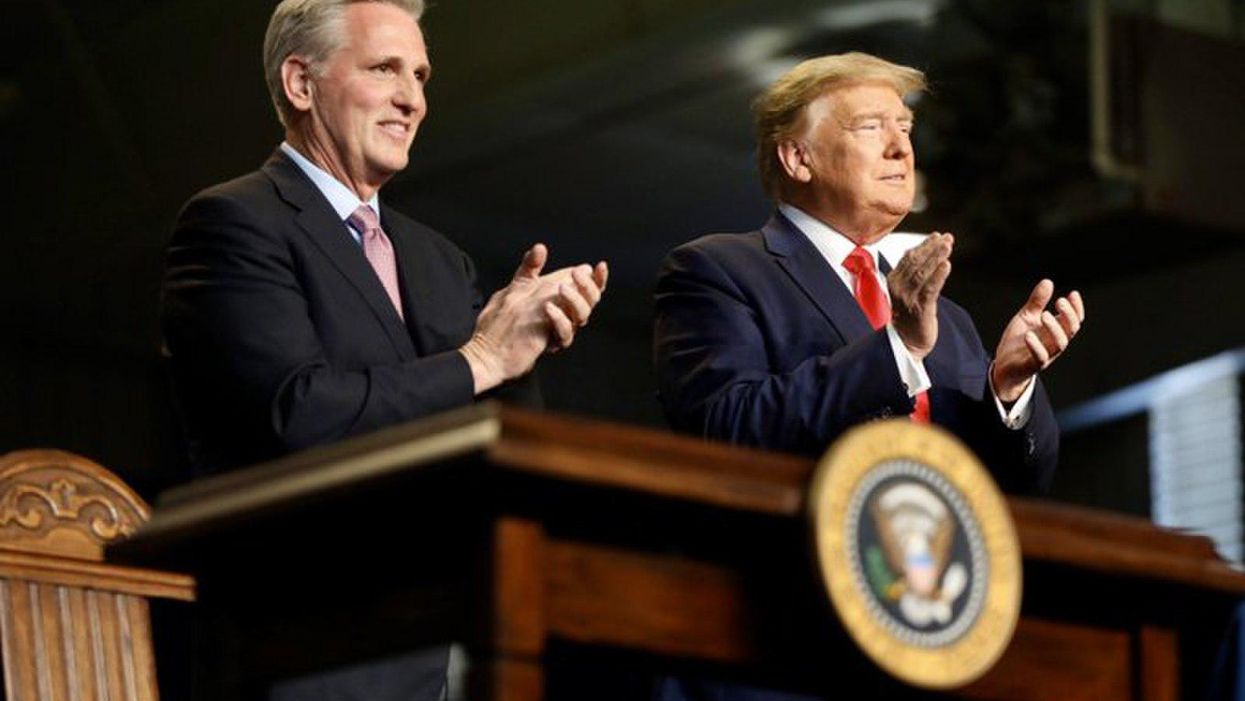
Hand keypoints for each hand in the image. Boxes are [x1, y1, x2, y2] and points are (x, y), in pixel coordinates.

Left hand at [459, 244, 607, 392]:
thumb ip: (530, 268)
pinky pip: (564, 333)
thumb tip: (540, 247)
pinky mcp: (551, 343)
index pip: (586, 289)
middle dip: (588, 285)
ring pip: (582, 316)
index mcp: (562, 301)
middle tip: (577, 274)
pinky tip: (548, 308)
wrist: (490, 348)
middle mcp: (565, 316)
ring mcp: (559, 330)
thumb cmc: (505, 319)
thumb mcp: (518, 287)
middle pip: (590, 301)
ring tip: (561, 287)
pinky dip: (559, 319)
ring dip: (575, 299)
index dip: (596, 278)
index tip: (599, 266)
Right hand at [887, 232, 953, 359]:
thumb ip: (914, 272)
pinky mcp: (920, 310)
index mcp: (894, 281)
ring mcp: (908, 299)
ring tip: (948, 246)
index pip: (908, 257)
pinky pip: (929, 289)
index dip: (923, 245)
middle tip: (946, 238)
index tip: (937, 236)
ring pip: (922, 273)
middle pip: (915, 262)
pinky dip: (938, 276)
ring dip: (936, 257)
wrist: (905, 343)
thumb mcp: (907, 290)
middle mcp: (899, 288)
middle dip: (932, 248)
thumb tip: (926, 251)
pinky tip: (947, 265)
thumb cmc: (909, 316)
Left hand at [991, 280, 1084, 401]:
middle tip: (1059, 301)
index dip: (1076, 308)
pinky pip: (1039, 357)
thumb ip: (1037, 302)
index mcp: (1055, 331)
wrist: (1004, 366)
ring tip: (1045, 315)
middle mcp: (1054, 343)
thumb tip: (1048, 281)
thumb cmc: (1018, 341)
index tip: (1072, 294)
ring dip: (1054, 328)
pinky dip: (1036, 346)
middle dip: (1068, 315)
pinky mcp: (1033, 365)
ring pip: (1059, 344)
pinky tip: (1028, 335)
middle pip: (1071, 330)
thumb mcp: (1027, 317)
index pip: (1074, 320)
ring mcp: (1046, 355)